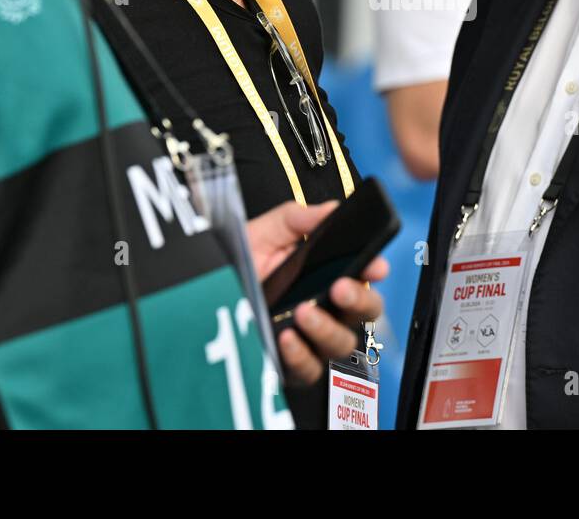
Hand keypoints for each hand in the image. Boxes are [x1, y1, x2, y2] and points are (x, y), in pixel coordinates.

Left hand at [246, 201, 389, 385]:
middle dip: (360, 300)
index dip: (374, 270)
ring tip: (305, 312)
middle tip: (340, 288)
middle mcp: (326, 307)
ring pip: (341, 343)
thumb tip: (330, 209)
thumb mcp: (266, 231)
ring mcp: (311, 338)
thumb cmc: (240, 262)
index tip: (374, 265)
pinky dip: (301, 355)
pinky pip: (309, 369)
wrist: (204, 290)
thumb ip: (298, 218)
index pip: (364, 275)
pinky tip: (287, 337)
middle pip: (365, 312)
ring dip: (327, 328)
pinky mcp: (291, 364)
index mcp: (327, 273)